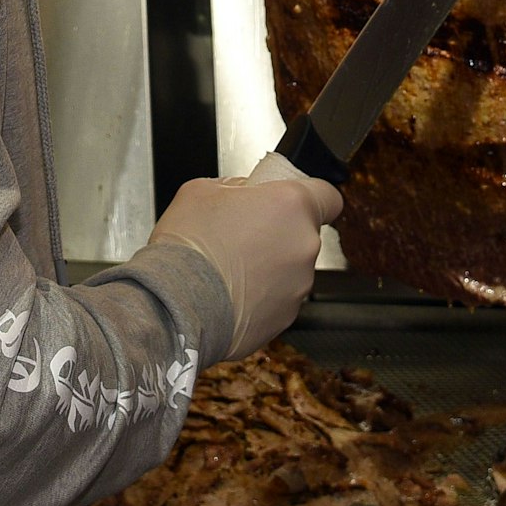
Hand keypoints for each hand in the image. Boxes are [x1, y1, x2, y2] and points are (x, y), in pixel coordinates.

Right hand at [148, 154, 342, 361]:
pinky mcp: (285, 318)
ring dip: (268, 265)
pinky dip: (260, 295)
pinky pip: (278, 298)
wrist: (176, 305)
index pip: (329, 196)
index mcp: (291, 205)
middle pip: (302, 233)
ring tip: (228, 267)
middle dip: (277, 232)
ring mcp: (298, 285)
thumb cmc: (189, 246)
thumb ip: (236, 188)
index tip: (291, 200)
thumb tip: (244, 195)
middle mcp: (303, 246)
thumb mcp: (203, 190)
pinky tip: (228, 292)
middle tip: (240, 233)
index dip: (311, 196)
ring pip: (290, 267)